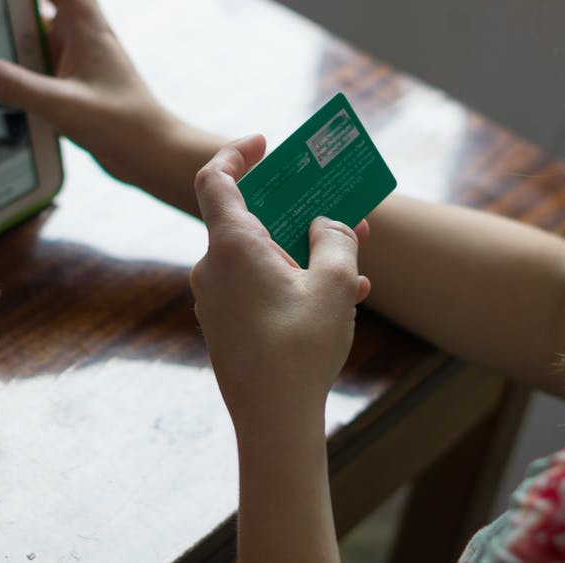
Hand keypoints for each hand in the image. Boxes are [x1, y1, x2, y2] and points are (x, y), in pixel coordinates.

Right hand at [0, 0, 183, 187]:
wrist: (154, 156)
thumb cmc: (124, 126)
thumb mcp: (63, 106)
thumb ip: (15, 86)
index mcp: (87, 25)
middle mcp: (84, 33)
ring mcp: (81, 55)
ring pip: (45, 18)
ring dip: (19, 8)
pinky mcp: (76, 79)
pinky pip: (43, 51)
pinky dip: (22, 46)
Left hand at [190, 135, 370, 432]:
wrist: (273, 421)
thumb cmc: (300, 349)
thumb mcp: (335, 284)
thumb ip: (336, 240)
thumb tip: (328, 223)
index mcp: (231, 246)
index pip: (215, 179)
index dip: (236, 153)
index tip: (263, 143)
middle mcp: (212, 267)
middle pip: (248, 219)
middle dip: (294, 210)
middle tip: (332, 206)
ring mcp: (214, 299)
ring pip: (259, 257)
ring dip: (302, 251)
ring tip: (352, 260)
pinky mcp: (224, 325)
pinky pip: (256, 286)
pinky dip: (291, 281)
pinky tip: (339, 299)